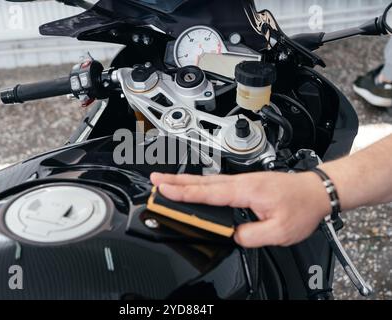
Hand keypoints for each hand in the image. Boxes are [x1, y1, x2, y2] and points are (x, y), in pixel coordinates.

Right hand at [150, 172, 331, 247]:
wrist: (317, 190)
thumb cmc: (302, 206)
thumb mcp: (279, 231)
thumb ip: (251, 235)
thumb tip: (233, 235)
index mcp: (247, 191)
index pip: (207, 193)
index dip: (183, 193)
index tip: (164, 190)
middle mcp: (242, 182)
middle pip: (202, 182)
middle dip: (175, 181)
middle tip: (155, 180)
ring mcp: (243, 181)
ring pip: (207, 181)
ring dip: (184, 181)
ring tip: (166, 182)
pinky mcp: (246, 184)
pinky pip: (216, 183)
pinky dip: (199, 184)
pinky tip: (194, 187)